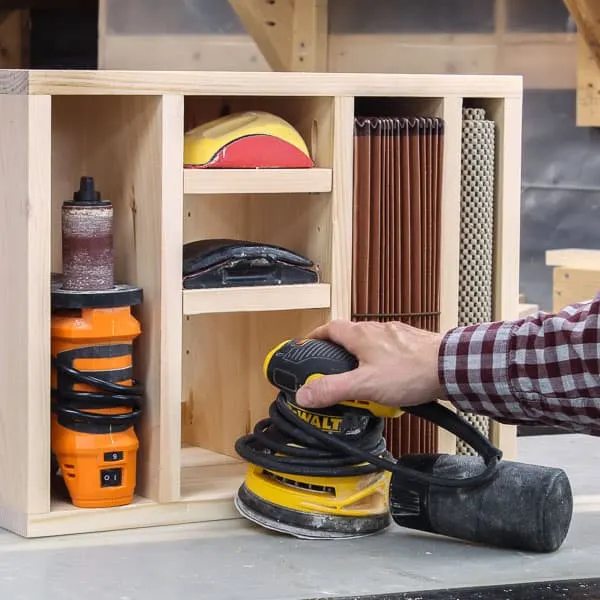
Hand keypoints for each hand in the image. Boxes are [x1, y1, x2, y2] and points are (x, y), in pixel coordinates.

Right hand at [295, 319, 445, 409]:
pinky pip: (392, 353)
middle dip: (340, 354)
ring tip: (364, 384)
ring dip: (364, 361)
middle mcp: (378, 330)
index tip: (308, 346)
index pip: (330, 328)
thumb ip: (333, 389)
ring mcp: (398, 336)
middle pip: (351, 337)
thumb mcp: (364, 385)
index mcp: (361, 335)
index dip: (316, 337)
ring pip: (373, 345)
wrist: (451, 367)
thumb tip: (304, 394)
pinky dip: (385, 365)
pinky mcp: (414, 345)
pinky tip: (391, 382)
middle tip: (335, 374)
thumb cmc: (410, 372)